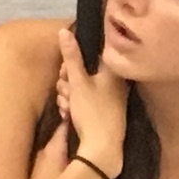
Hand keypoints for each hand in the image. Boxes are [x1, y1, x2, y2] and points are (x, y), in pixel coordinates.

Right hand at [52, 27, 128, 178]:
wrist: (102, 148)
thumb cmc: (93, 111)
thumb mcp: (78, 82)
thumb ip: (71, 56)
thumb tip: (64, 30)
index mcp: (112, 71)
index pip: (92, 52)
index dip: (74, 59)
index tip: (65, 70)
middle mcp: (114, 82)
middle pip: (84, 70)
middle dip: (68, 80)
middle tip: (64, 89)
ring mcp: (111, 97)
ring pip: (82, 86)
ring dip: (69, 93)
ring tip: (66, 105)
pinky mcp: (105, 110)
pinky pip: (86, 99)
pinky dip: (75, 104)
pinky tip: (68, 113)